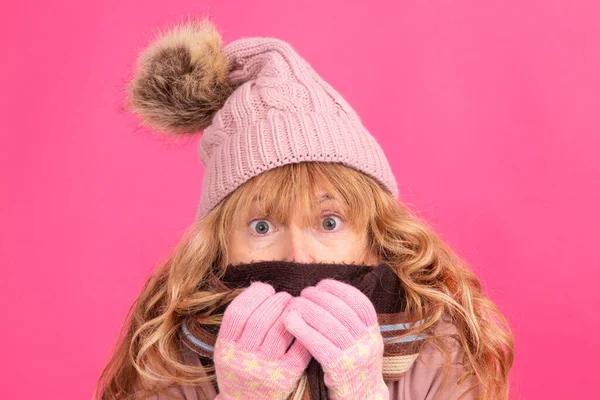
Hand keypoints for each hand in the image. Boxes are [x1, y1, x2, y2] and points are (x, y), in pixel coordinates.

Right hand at [214, 282, 310, 399]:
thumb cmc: (239, 367)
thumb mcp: (227, 347)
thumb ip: (238, 321)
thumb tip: (260, 286)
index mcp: (225, 349)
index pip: (237, 313)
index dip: (253, 295)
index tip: (265, 288)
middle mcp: (243, 360)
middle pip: (259, 320)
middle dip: (275, 301)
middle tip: (283, 296)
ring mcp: (265, 370)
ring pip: (279, 331)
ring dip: (289, 312)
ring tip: (293, 305)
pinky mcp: (286, 378)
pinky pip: (298, 349)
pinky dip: (302, 331)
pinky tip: (302, 322)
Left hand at [284, 279, 388, 399]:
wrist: (362, 399)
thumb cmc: (353, 365)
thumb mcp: (361, 341)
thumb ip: (349, 321)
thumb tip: (323, 293)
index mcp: (374, 332)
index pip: (359, 302)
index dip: (339, 289)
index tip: (321, 284)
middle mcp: (369, 342)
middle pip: (342, 311)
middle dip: (319, 297)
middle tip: (302, 293)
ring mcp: (356, 356)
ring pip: (330, 325)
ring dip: (308, 310)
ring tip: (293, 304)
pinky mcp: (340, 370)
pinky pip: (319, 344)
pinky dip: (302, 329)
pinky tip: (289, 321)